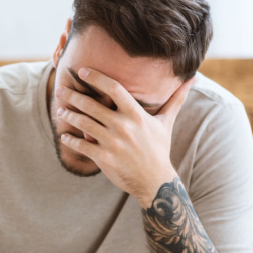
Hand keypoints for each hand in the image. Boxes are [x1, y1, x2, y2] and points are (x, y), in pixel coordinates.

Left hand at [56, 68, 195, 206]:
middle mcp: (123, 126)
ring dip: (68, 116)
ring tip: (60, 110)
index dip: (96, 78)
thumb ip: (176, 99)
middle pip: (92, 104)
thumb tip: (193, 79)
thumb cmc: (159, 149)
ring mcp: (112, 142)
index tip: (82, 72)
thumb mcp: (166, 123)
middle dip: (73, 96)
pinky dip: (70, 141)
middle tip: (61, 90)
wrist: (155, 180)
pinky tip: (63, 137)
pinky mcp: (104, 158)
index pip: (114, 88)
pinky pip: (82, 146)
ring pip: (83, 124)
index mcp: (136, 114)